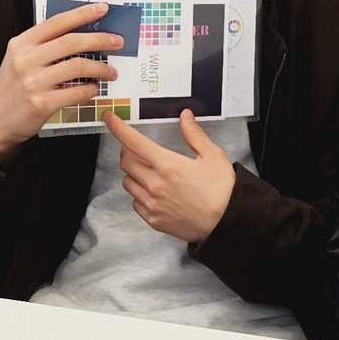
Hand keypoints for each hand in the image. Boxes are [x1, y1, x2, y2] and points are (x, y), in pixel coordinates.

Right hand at [0, 2, 123, 162]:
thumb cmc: (14, 87)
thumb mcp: (20, 58)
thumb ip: (44, 46)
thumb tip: (82, 33)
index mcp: (22, 43)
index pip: (56, 22)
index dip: (82, 14)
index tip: (102, 9)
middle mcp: (26, 59)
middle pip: (71, 42)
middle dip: (99, 39)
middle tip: (117, 41)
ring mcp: (33, 82)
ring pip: (77, 66)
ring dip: (100, 69)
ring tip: (110, 72)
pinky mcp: (41, 103)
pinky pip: (76, 92)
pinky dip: (90, 90)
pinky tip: (94, 89)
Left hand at [107, 110, 236, 243]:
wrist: (228, 223)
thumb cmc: (223, 191)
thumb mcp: (212, 156)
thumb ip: (194, 135)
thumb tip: (185, 116)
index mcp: (168, 165)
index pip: (134, 142)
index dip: (118, 128)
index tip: (110, 119)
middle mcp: (155, 185)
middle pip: (125, 162)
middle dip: (128, 151)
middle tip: (138, 149)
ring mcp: (153, 205)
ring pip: (128, 183)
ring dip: (133, 174)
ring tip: (149, 172)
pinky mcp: (154, 220)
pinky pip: (135, 203)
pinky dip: (139, 195)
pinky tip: (154, 193)